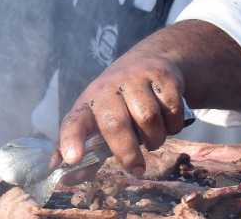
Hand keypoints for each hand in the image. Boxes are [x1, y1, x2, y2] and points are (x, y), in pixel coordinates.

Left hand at [52, 50, 188, 175]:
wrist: (150, 60)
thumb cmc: (119, 102)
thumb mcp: (100, 121)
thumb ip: (87, 152)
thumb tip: (67, 180)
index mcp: (88, 103)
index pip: (74, 121)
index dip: (71, 139)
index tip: (73, 159)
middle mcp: (108, 88)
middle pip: (114, 122)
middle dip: (125, 150)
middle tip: (135, 169)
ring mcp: (135, 79)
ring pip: (148, 118)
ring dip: (155, 138)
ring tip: (153, 139)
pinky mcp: (162, 76)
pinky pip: (171, 110)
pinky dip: (173, 125)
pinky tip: (168, 122)